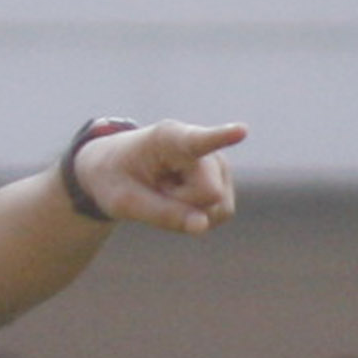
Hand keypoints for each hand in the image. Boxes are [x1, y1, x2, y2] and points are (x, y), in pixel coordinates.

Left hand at [73, 121, 247, 235]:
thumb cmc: (115, 179)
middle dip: (183, 206)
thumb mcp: (124, 201)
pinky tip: (179, 198)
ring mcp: (217, 165)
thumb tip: (203, 226)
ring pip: (216, 208)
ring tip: (166, 192)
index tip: (242, 131)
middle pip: (208, 194)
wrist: (117, 169)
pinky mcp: (224, 182)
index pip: (199, 140)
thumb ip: (161, 214)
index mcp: (169, 138)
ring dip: (188, 212)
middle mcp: (202, 148)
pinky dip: (195, 216)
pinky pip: (217, 215)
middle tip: (156, 191)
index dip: (222, 137)